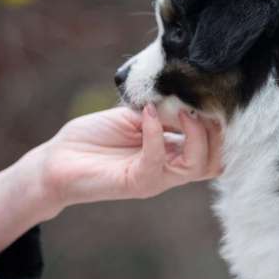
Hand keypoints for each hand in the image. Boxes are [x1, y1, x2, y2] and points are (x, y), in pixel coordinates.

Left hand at [40, 104, 223, 207]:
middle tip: (204, 105)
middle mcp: (171, 169)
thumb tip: (193, 99)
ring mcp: (156, 178)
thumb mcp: (137, 115)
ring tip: (181, 110)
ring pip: (199, 166)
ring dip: (196, 133)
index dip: (221, 125)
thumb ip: (165, 110)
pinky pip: (158, 159)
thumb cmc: (95, 137)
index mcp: (174, 152)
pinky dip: (156, 132)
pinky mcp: (137, 182)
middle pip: (216, 162)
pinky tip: (146, 113)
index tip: (213, 96)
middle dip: (218, 132)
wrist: (58, 160)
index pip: (215, 148)